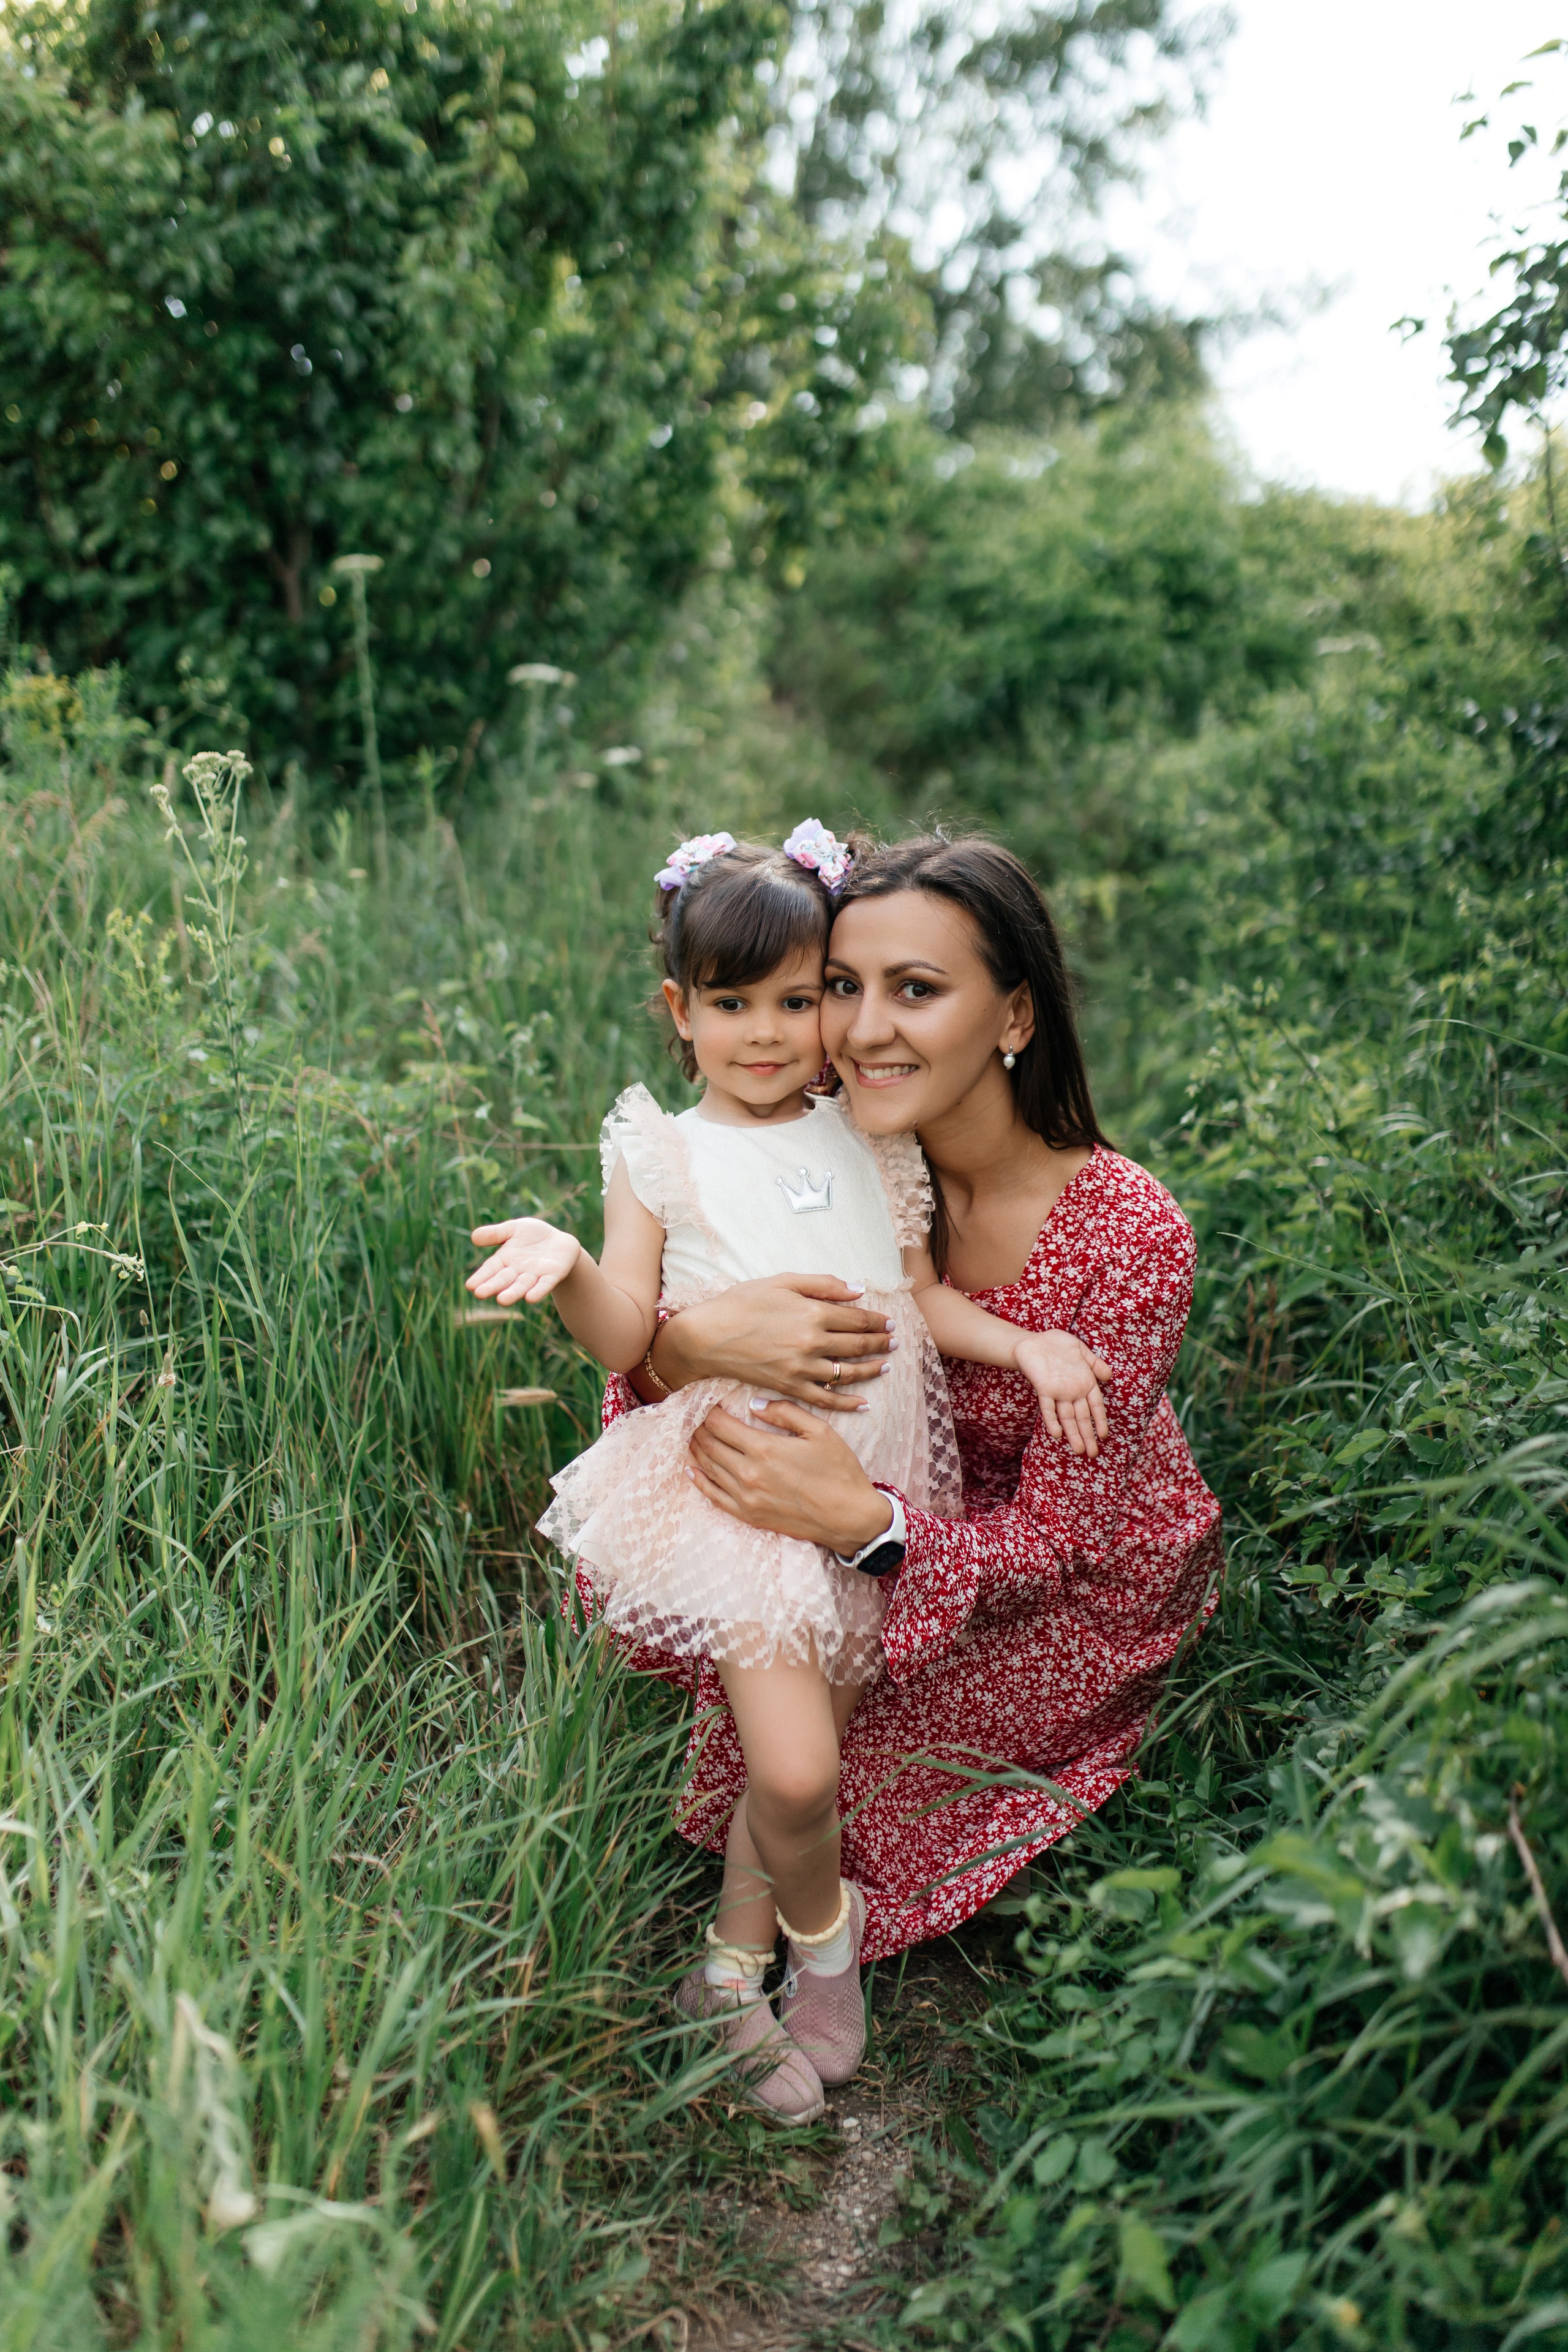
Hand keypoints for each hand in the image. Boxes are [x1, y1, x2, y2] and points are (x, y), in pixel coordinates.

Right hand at [467, 1217, 581, 1305]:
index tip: (470, 1286)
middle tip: (480, 1294)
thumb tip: (473, 1237)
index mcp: (504, 1260)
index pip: (490, 1270)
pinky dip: (538, 1291)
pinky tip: (530, 1298)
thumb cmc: (532, 1236)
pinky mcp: (552, 1276)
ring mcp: (535, 1275)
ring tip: (502, 1300)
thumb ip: (495, 1233)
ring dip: (513, 1293)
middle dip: (492, 1286)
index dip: (481, 1277)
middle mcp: (517, 1271)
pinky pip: (544, 1284)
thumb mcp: (513, 1229)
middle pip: (504, 1280)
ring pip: (522, 1286)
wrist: (558, 1241)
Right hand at [652, 1274, 894, 1411]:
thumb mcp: (782, 1281)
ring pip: (847, 1373)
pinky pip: (826, 1399)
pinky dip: (847, 1403)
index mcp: (812, 1312)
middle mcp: (812, 1342)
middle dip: (880, 1343)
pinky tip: (863, 1403)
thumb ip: (823, 1284)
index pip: (857, 1319)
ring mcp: (801, 1368)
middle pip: (857, 1345)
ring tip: (884, 1365)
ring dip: (870, 1370)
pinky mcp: (789, 1387)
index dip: (877, 1321)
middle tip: (894, 1341)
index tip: (889, 1322)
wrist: (707, 1336)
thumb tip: (857, 1290)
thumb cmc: (741, 1303)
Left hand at [688, 1402, 893, 1552]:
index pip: (721, 1425)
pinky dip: (700, 1482)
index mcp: (764, 1449)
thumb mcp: (820, 1431)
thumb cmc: (838, 1472)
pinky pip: (714, 1497)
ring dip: (698, 1451)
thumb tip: (755, 1405)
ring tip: (695, 1438)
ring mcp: (746, 1498)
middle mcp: (748, 1473)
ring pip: (709, 1468)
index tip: (712, 1405)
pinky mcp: (749, 1516)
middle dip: (701, 1429)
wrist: (849, 1517)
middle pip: (710, 1445)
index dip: (712, 1412)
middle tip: (700, 1419)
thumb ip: (785, 1413)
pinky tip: (692, 1471)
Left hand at [1014, 1333, 1112, 1458]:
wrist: (1032, 1341)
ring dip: (1072, 1434)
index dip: (1100, 1420)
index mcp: (1084, 1382)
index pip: (1095, 1406)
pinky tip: (1056, 1434)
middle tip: (1093, 1454)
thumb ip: (1094, 1363)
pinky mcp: (1043, 1389)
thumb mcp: (1081, 1350)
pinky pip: (1048, 1408)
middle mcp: (1072, 1391)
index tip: (1104, 1436)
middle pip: (1082, 1417)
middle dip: (1088, 1435)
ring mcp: (1058, 1392)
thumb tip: (1109, 1375)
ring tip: (1079, 1450)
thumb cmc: (1058, 1345)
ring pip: (1067, 1417)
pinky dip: (1051, 1420)